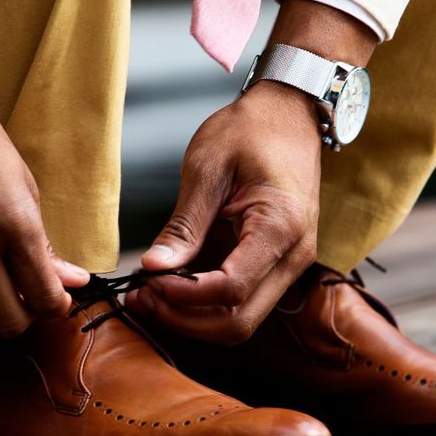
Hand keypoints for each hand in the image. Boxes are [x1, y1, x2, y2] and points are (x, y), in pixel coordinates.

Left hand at [128, 0, 377, 343]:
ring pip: (241, 321)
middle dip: (185, 319)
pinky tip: (172, 287)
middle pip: (238, 322)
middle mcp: (293, 256)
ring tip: (150, 295)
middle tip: (142, 299)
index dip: (182, 296)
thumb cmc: (252, 129)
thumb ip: (183, 224)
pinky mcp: (277, 263)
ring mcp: (290, 263)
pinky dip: (206, 304)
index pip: (230, 289)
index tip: (146, 282)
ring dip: (194, 318)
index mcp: (280, 227)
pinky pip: (243, 301)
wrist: (290, 113)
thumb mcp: (207, 168)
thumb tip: (153, 267)